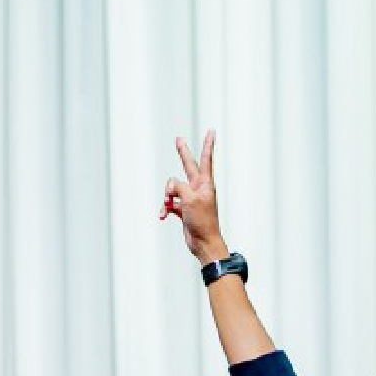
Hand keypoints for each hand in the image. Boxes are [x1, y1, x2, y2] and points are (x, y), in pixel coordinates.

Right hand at [161, 131, 224, 263]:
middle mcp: (198, 188)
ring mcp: (190, 198)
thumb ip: (178, 187)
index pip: (206, 159)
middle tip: (178, 140)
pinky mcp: (183, 209)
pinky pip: (169, 203)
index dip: (207, 145)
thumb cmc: (202, 221)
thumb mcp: (189, 199)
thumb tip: (170, 188)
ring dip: (166, 197)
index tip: (211, 132)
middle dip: (182, 153)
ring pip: (172, 188)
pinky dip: (165, 208)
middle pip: (188, 166)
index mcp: (205, 183)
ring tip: (167, 207)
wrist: (204, 243)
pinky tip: (163, 216)